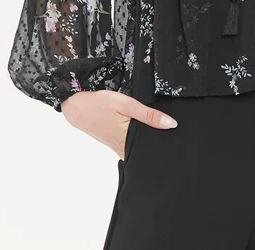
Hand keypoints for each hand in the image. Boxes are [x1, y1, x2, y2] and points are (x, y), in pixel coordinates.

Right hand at [60, 90, 178, 158]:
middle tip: (174, 138)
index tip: (178, 143)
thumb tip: (171, 124)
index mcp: (127, 141)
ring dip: (147, 142)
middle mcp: (122, 148)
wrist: (76, 106)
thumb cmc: (100, 104)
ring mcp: (117, 147)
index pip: (152, 148)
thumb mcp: (126, 104)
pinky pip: (129, 145)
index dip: (165, 145)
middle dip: (158, 145)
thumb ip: (149, 115)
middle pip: (145, 150)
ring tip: (163, 136)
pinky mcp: (113, 142)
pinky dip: (137, 141)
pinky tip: (144, 133)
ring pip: (137, 149)